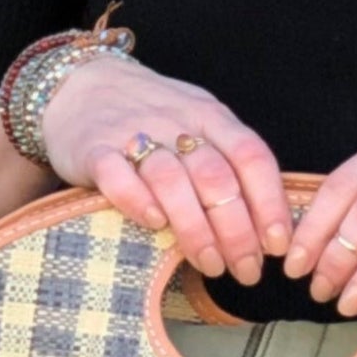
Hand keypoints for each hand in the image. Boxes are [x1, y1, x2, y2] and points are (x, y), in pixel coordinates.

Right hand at [40, 56, 290, 290]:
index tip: (278, 245)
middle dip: (238, 231)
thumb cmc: (149, 117)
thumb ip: (228, 164)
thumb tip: (267, 227)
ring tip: (211, 265)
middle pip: (216, 178)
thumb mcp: (197, 124)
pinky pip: (118, 177)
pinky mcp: (94, 150)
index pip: (251, 157)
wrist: (77, 85)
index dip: (270, 204)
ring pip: (172, 181)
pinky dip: (139, 202)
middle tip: (247, 271)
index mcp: (210, 116)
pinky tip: (155, 225)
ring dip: (196, 229)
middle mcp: (177, 123)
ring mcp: (133, 134)